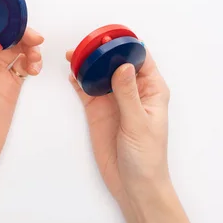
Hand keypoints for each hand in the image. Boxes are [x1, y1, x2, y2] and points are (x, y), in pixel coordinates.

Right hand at [67, 48, 201, 222]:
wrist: (134, 185)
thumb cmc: (147, 157)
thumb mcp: (138, 123)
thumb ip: (128, 94)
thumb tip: (122, 65)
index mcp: (151, 89)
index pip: (140, 58)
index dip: (126, 45)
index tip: (109, 37)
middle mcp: (132, 90)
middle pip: (116, 62)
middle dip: (102, 51)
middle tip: (85, 43)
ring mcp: (114, 100)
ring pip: (100, 73)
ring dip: (88, 63)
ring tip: (73, 54)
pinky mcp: (98, 111)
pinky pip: (87, 90)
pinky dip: (79, 80)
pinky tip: (71, 72)